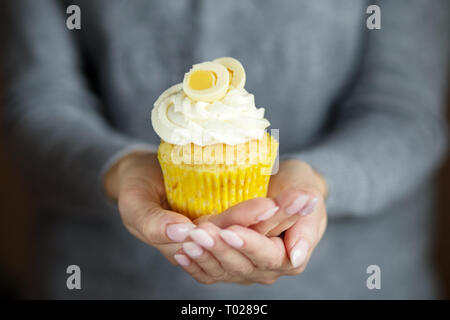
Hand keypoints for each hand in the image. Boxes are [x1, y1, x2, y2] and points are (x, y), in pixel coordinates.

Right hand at [103, 152, 307, 268]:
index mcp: (181, 247)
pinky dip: (278, 217)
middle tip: (301, 198)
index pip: (220, 238)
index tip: (268, 203)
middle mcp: (208, 251)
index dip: (243, 222)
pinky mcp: (227, 230)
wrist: (142, 176)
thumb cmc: (136, 185)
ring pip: (257, 239)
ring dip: (283, 219)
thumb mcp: (133, 204)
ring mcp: (217, 243)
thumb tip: (184, 232)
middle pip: (245, 242)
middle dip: (274, 221)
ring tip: (305, 198)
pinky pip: (256, 230)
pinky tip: (296, 201)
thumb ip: (150, 222)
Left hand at [175, 159, 327, 284]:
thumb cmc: (297, 185)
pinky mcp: (226, 265)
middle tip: (200, 232)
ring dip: (203, 256)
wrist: (283, 184)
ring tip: (188, 240)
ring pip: (221, 270)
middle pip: (241, 265)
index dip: (249, 245)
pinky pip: (208, 271)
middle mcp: (265, 268)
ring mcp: (244, 269)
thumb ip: (305, 222)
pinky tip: (181, 253)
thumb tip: (297, 252)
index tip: (232, 231)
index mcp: (288, 256)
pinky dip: (194, 264)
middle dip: (219, 249)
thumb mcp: (308, 194)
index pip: (268, 256)